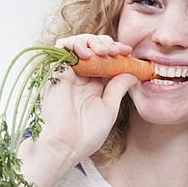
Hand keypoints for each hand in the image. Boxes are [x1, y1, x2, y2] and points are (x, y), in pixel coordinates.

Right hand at [20, 34, 137, 186]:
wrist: (67, 145)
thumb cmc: (87, 134)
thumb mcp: (109, 108)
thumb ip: (118, 88)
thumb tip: (132, 73)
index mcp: (93, 85)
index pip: (105, 59)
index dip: (117, 52)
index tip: (128, 52)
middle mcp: (80, 76)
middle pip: (93, 48)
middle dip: (106, 43)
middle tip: (116, 51)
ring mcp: (68, 73)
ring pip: (78, 43)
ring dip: (92, 41)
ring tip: (104, 51)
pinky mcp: (55, 71)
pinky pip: (61, 47)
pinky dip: (75, 43)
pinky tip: (87, 52)